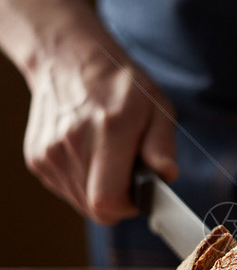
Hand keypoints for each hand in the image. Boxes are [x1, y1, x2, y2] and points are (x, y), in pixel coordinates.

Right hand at [23, 35, 177, 223]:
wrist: (69, 61)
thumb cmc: (121, 86)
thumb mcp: (157, 107)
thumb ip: (162, 143)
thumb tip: (166, 174)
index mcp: (109, 130)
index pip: (108, 200)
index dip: (128, 206)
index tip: (140, 192)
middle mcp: (72, 143)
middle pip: (96, 208)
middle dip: (119, 200)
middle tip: (128, 174)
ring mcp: (49, 153)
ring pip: (81, 202)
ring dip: (100, 191)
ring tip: (108, 160)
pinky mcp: (36, 159)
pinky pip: (67, 190)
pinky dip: (83, 183)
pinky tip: (90, 157)